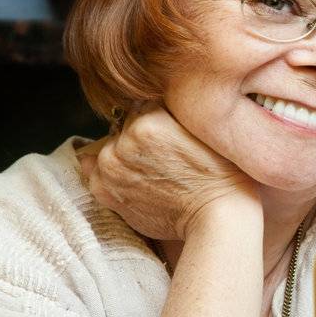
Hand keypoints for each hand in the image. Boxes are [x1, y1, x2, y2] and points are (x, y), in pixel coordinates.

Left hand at [84, 105, 260, 241]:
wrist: (218, 214)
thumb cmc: (220, 172)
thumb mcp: (202, 126)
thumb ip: (169, 109)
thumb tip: (145, 102)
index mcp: (149, 118)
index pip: (144, 104)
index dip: (159, 116)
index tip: (171, 130)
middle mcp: (124, 140)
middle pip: (126, 125)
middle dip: (139, 134)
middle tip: (165, 153)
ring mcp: (111, 167)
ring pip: (112, 147)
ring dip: (125, 154)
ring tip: (153, 169)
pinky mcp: (105, 190)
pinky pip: (95, 171)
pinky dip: (109, 173)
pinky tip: (135, 179)